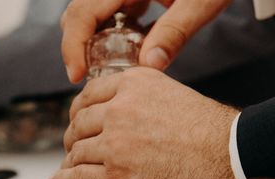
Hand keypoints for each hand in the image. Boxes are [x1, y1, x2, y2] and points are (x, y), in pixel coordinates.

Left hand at [50, 67, 237, 178]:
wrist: (228, 158)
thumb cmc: (208, 132)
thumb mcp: (169, 96)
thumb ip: (136, 101)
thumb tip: (107, 115)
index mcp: (134, 84)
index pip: (89, 96)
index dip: (79, 113)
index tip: (78, 121)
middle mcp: (120, 110)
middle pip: (79, 125)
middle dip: (75, 139)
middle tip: (76, 149)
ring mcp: (115, 144)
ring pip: (77, 153)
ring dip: (73, 163)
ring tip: (73, 170)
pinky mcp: (114, 177)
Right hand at [61, 0, 232, 82]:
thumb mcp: (201, 1)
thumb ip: (175, 32)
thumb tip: (149, 66)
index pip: (82, 12)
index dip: (73, 46)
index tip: (77, 75)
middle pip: (78, 13)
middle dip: (78, 46)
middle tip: (89, 75)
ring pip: (90, 12)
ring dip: (93, 40)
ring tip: (112, 63)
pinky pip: (109, 11)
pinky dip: (111, 31)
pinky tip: (132, 45)